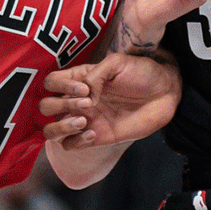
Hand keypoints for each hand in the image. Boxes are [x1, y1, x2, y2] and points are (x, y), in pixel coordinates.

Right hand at [41, 52, 179, 150]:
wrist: (165, 92)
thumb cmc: (142, 72)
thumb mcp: (118, 63)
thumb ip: (96, 75)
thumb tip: (85, 98)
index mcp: (79, 78)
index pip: (50, 82)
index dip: (61, 86)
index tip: (86, 89)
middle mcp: (77, 99)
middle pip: (45, 107)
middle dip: (60, 106)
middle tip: (88, 103)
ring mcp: (84, 119)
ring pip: (50, 130)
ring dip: (62, 126)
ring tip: (84, 121)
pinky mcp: (95, 137)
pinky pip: (70, 146)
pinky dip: (76, 142)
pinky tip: (93, 133)